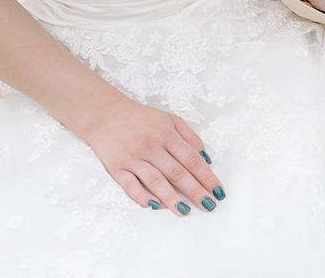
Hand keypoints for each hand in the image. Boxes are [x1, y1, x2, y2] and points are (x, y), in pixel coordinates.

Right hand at [83, 98, 223, 216]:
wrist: (105, 114)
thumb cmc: (142, 119)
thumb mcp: (170, 120)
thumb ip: (190, 137)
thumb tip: (205, 159)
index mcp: (167, 134)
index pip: (192, 159)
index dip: (207, 176)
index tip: (218, 191)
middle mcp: (152, 146)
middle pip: (177, 172)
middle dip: (195, 191)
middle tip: (209, 206)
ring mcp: (133, 158)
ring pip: (155, 180)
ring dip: (171, 197)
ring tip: (185, 211)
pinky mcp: (116, 167)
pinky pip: (129, 185)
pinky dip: (141, 196)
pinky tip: (154, 206)